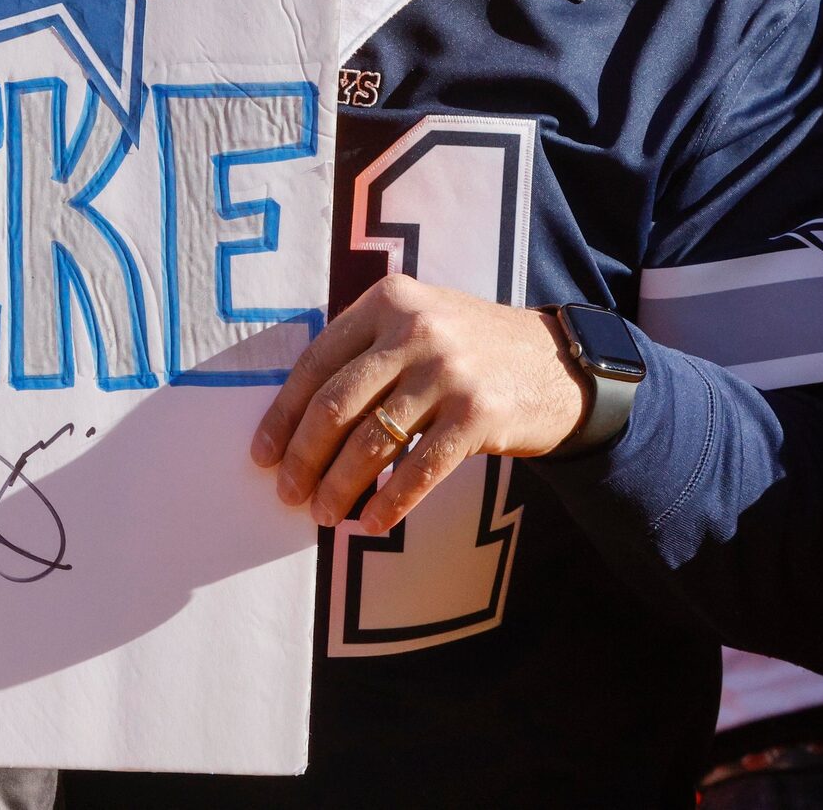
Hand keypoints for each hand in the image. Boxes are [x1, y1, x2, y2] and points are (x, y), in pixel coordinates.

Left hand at [251, 276, 585, 534]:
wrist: (559, 364)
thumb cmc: (470, 349)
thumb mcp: (417, 322)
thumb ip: (364, 350)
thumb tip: (295, 423)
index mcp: (388, 300)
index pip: (316, 362)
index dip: (283, 414)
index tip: (263, 454)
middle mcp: (415, 328)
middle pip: (336, 403)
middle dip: (304, 456)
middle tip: (288, 493)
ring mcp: (448, 370)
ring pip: (372, 440)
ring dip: (340, 486)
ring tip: (325, 515)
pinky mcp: (479, 414)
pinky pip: (419, 468)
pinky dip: (390, 501)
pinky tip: (373, 521)